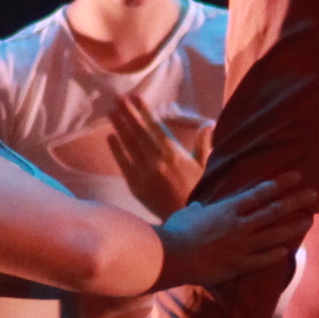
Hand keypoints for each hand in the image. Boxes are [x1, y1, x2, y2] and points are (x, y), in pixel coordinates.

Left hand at [101, 97, 206, 218]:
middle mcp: (158, 161)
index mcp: (175, 153)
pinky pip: (124, 164)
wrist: (187, 221)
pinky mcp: (136, 186)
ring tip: (111, 111)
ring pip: (130, 145)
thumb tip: (208, 124)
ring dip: (119, 127)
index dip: (143, 111)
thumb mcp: (205, 167)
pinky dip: (116, 150)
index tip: (134, 96)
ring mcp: (145, 174)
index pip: (155, 126)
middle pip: (139, 132)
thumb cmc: (199, 192)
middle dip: (128, 114)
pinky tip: (110, 137)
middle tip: (117, 97)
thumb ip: (204, 144)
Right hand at [153, 172, 317, 285]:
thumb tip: (198, 208)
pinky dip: (276, 254)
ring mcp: (242, 245)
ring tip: (309, 220)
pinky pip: (263, 259)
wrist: (171, 256)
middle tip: (314, 194)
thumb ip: (198, 210)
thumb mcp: (188, 214)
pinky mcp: (239, 265)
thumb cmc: (176, 232)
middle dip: (296, 200)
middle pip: (274, 210)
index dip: (281, 183)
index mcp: (229, 208)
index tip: (298, 175)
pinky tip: (287, 251)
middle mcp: (240, 224)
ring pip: (275, 234)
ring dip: (293, 226)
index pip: (261, 192)